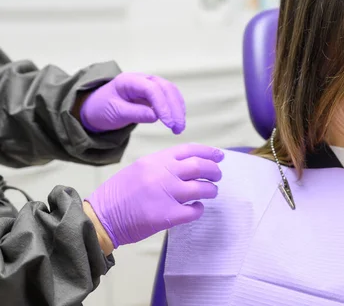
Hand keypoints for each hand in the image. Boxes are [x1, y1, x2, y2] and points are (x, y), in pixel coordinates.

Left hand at [80, 72, 185, 133]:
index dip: (162, 105)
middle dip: (174, 108)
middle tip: (178, 128)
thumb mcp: (115, 113)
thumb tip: (156, 117)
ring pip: (171, 92)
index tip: (168, 123)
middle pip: (166, 88)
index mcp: (129, 80)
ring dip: (178, 109)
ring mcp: (150, 84)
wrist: (96, 106)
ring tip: (179, 128)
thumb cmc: (102, 108)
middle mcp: (143, 79)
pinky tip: (177, 120)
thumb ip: (135, 113)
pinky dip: (176, 108)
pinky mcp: (155, 93)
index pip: (151, 89)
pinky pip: (170, 97)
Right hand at [85, 143, 223, 247]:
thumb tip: (187, 166)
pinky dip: (199, 209)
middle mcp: (162, 174)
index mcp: (155, 160)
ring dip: (211, 190)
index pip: (189, 150)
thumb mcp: (138, 169)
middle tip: (218, 176)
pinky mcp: (166, 215)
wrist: (100, 217)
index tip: (219, 156)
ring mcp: (166, 194)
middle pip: (200, 166)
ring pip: (201, 188)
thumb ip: (161, 165)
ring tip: (211, 192)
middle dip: (214, 170)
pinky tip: (197, 208)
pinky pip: (193, 211)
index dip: (208, 152)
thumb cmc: (118, 194)